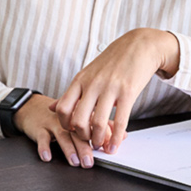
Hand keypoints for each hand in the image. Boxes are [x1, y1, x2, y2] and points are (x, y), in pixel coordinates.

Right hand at [15, 93, 107, 167]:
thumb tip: (123, 135)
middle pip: (78, 131)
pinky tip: (47, 156)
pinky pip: (42, 138)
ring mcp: (53, 122)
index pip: (93, 124)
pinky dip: (44, 147)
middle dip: (84, 147)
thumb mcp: (82, 118)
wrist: (33, 107)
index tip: (106, 149)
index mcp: (81, 113)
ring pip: (62, 134)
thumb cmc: (62, 116)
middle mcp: (68, 118)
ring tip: (74, 161)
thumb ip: (103, 126)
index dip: (100, 137)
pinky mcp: (39, 128)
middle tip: (90, 161)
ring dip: (68, 149)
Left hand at [50, 28, 180, 151]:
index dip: (64, 125)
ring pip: (98, 122)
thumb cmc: (112, 61)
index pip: (62, 108)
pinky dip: (116, 138)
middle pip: (78, 118)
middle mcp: (93, 84)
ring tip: (100, 145)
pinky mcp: (128, 92)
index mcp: (80, 80)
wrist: (139, 45)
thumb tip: (52, 107)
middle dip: (81, 136)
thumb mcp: (87, 73)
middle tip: (86, 141)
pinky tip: (115, 145)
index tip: (71, 131)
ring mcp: (110, 88)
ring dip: (98, 139)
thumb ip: (70, 93)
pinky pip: (121, 120)